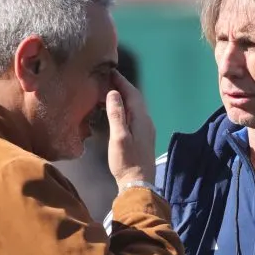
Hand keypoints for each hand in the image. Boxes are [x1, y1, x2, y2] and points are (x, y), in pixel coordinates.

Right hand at [106, 70, 155, 186]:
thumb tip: (114, 92)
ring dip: (124, 97)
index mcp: (141, 118)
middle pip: (136, 98)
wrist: (138, 183)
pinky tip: (118, 111)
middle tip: (108, 78)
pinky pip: (135, 115)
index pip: (132, 93)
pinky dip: (126, 108)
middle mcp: (147, 121)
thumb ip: (117, 114)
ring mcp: (146, 130)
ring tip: (110, 92)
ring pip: (136, 107)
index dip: (121, 81)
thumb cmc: (127, 161)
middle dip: (123, 87)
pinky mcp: (144, 137)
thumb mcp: (119, 137)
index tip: (110, 71)